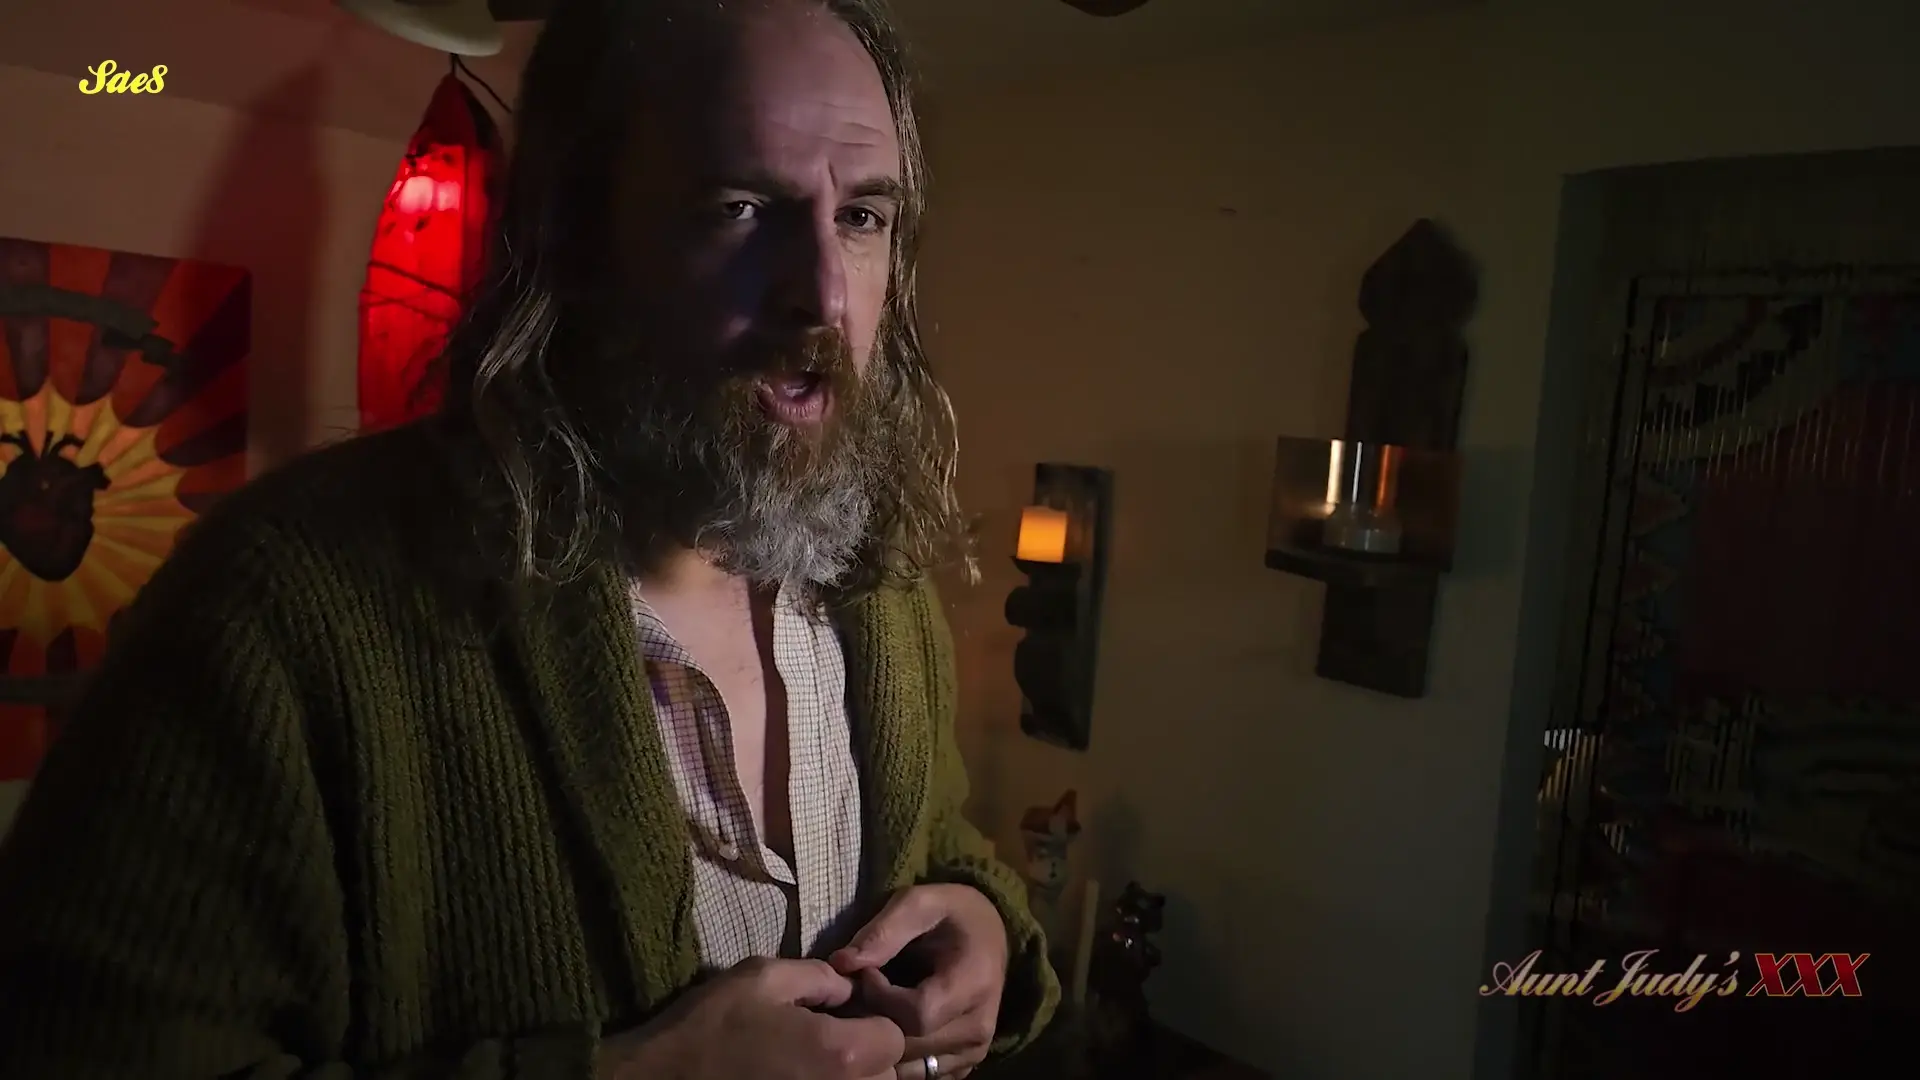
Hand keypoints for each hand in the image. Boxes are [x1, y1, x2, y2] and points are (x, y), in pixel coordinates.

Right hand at [597, 957, 905, 1079]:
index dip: (873, 1021)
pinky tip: (795, 1076)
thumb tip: (849, 988)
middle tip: (830, 1039)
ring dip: (851, 1077)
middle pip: (884, 1074)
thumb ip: (821, 976)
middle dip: (867, 1054)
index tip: (847, 1015)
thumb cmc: (712, 1026)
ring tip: (812, 1062)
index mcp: (840, 1053)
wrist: (662, 1079)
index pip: (893, 1038)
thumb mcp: (764, 977)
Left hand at [829, 884, 1009, 1079]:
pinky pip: (919, 1075)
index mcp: (974, 983)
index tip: (866, 972)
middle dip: (874, 1021)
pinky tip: (888, 1028)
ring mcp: (973, 1051)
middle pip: (910, 1046)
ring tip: (873, 1010)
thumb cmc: (952, 914)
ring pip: (910, 1067)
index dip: (880, 997)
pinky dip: (896, 1058)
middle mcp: (979, 1026)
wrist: (988, 935)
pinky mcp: (964, 1064)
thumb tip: (841, 964)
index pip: (915, 1015)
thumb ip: (883, 931)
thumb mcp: (920, 902)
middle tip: (860, 994)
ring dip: (881, 1043)